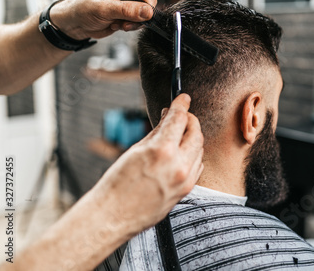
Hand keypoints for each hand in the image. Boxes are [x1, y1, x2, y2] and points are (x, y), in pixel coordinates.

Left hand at [49, 0, 156, 39]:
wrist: (75, 22)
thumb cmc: (82, 9)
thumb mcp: (103, 9)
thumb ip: (126, 10)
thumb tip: (147, 11)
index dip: (146, 4)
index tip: (145, 17)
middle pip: (148, 1)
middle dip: (138, 15)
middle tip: (125, 22)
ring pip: (146, 12)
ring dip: (133, 22)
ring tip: (118, 23)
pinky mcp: (130, 10)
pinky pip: (141, 20)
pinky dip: (131, 25)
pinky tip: (117, 24)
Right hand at [90, 94, 203, 235]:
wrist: (113, 216)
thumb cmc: (117, 183)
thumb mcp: (135, 150)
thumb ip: (157, 132)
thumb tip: (169, 117)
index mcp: (162, 150)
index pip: (179, 118)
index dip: (182, 104)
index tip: (183, 98)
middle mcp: (178, 164)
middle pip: (195, 132)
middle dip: (190, 120)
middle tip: (181, 115)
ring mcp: (185, 179)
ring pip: (199, 149)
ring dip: (191, 137)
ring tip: (178, 134)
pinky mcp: (186, 190)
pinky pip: (198, 166)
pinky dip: (193, 155)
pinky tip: (181, 153)